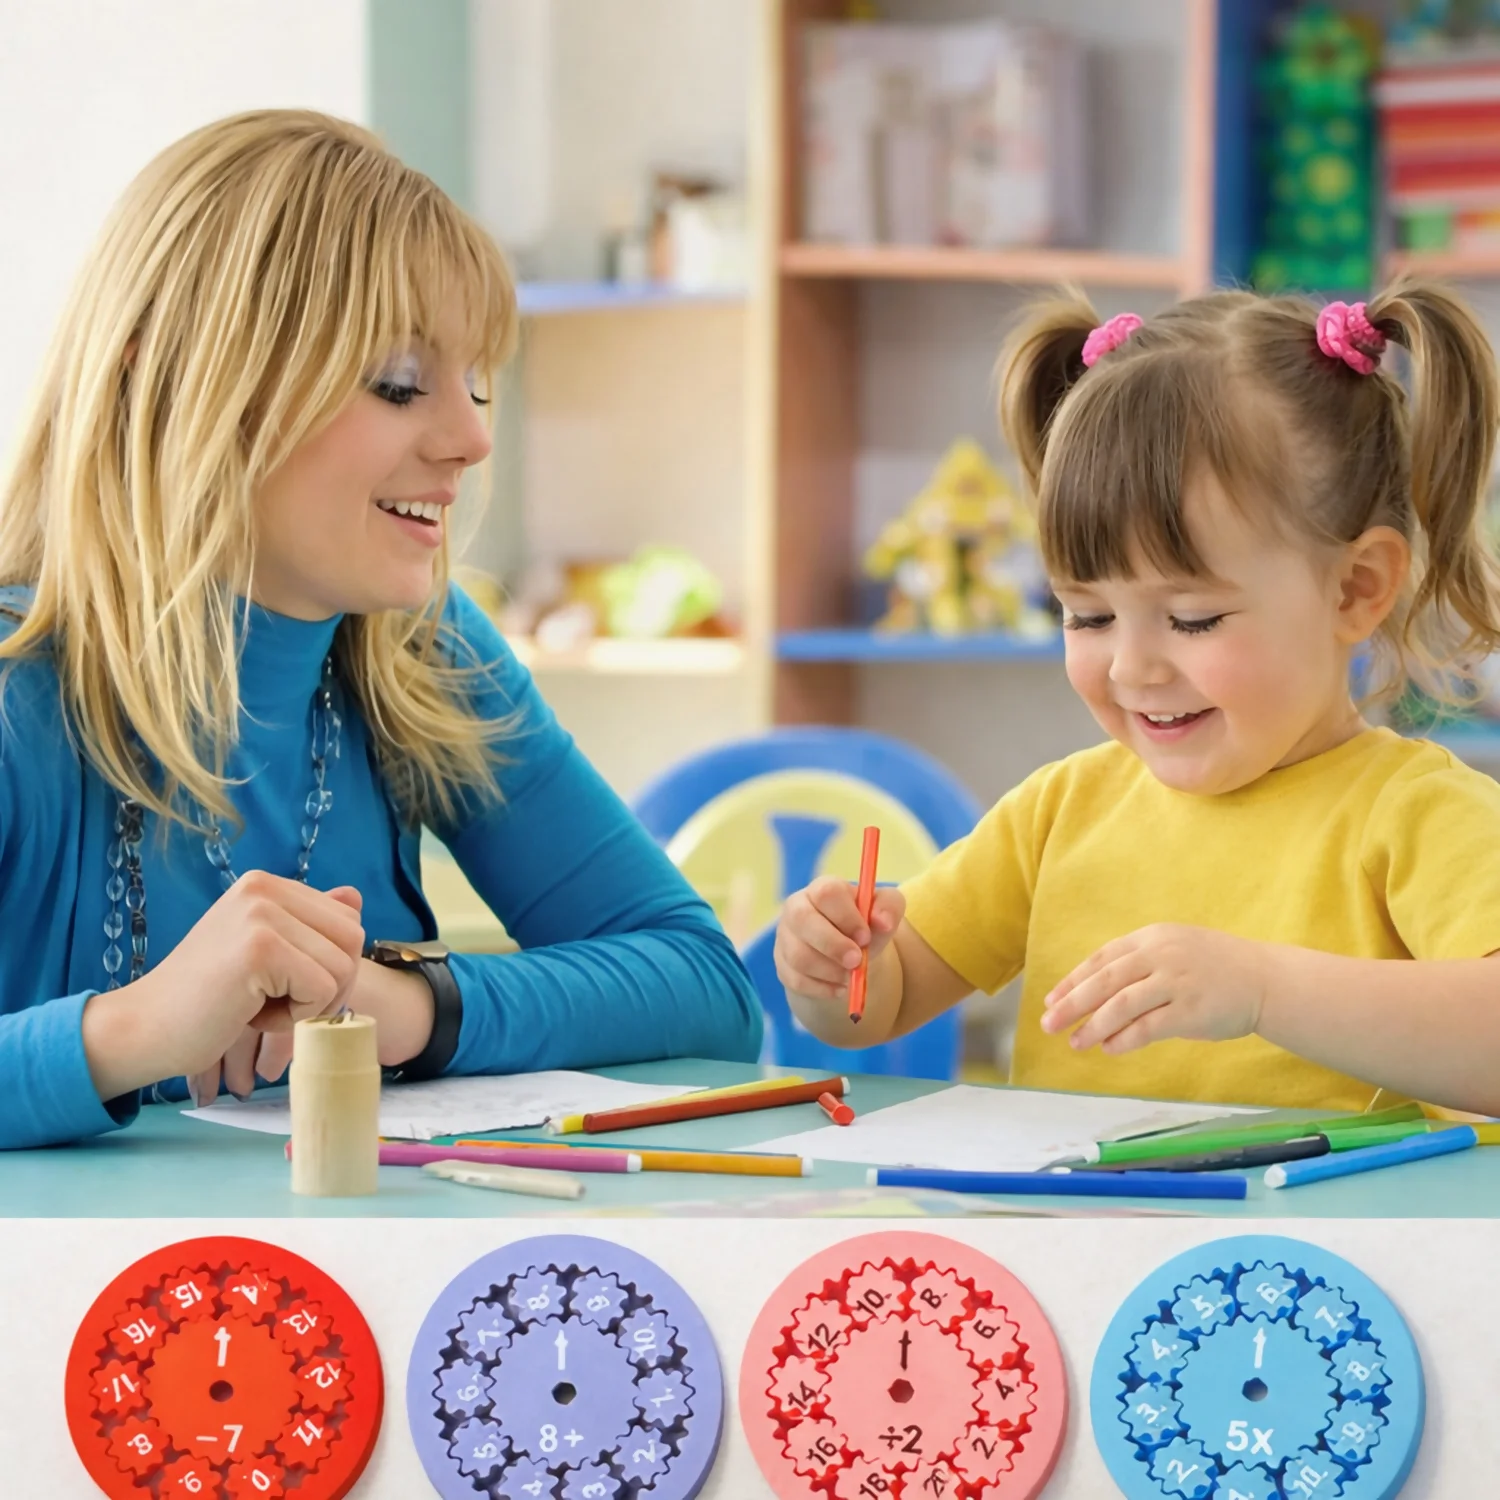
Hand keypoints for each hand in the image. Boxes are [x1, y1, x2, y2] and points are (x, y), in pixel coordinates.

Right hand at [84, 873, 365, 1103]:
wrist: (143, 1029)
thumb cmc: (205, 999)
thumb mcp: (263, 953)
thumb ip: (307, 925)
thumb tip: (355, 897)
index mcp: (266, 884)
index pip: (346, 921)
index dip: (329, 967)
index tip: (282, 985)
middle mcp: (264, 887)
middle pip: (352, 940)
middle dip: (328, 985)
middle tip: (277, 1003)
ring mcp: (261, 914)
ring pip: (342, 967)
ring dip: (308, 1004)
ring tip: (257, 1006)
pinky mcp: (260, 948)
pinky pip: (321, 990)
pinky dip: (294, 1018)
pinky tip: (251, 1015)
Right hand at [774, 875, 905, 1002]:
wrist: (846, 954)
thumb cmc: (864, 926)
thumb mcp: (884, 912)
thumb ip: (889, 908)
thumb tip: (883, 922)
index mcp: (823, 888)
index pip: (827, 893)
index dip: (846, 916)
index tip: (865, 937)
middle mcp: (797, 907)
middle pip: (802, 919)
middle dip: (833, 945)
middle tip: (856, 961)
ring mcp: (785, 936)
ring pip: (798, 955)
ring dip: (830, 971)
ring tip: (850, 976)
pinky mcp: (782, 964)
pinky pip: (796, 979)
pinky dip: (822, 989)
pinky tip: (838, 987)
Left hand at [1040, 924, 1274, 1054]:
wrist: (1265, 979)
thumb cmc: (1213, 967)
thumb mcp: (1172, 949)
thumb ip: (1137, 963)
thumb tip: (1090, 991)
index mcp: (1151, 938)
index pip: (1101, 959)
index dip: (1073, 981)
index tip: (1052, 1000)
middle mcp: (1160, 955)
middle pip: (1104, 981)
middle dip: (1072, 1004)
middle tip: (1049, 1023)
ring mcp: (1176, 981)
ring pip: (1121, 1005)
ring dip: (1093, 1026)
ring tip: (1076, 1043)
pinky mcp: (1191, 1010)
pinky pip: (1148, 1027)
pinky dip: (1124, 1039)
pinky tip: (1109, 1049)